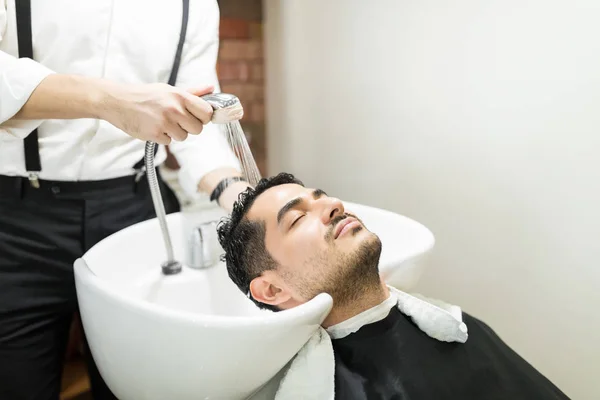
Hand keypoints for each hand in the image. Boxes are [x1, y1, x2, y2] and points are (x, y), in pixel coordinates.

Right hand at [100, 83, 215, 144]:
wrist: (117, 101)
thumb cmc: (145, 95)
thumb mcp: (168, 90)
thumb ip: (192, 92)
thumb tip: (211, 88)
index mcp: (179, 96)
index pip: (207, 113)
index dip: (203, 117)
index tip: (196, 117)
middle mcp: (174, 108)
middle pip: (198, 129)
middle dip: (189, 127)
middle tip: (176, 120)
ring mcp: (164, 122)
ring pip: (183, 137)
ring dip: (175, 132)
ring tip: (162, 122)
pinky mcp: (154, 134)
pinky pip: (169, 141)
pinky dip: (162, 137)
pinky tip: (153, 126)